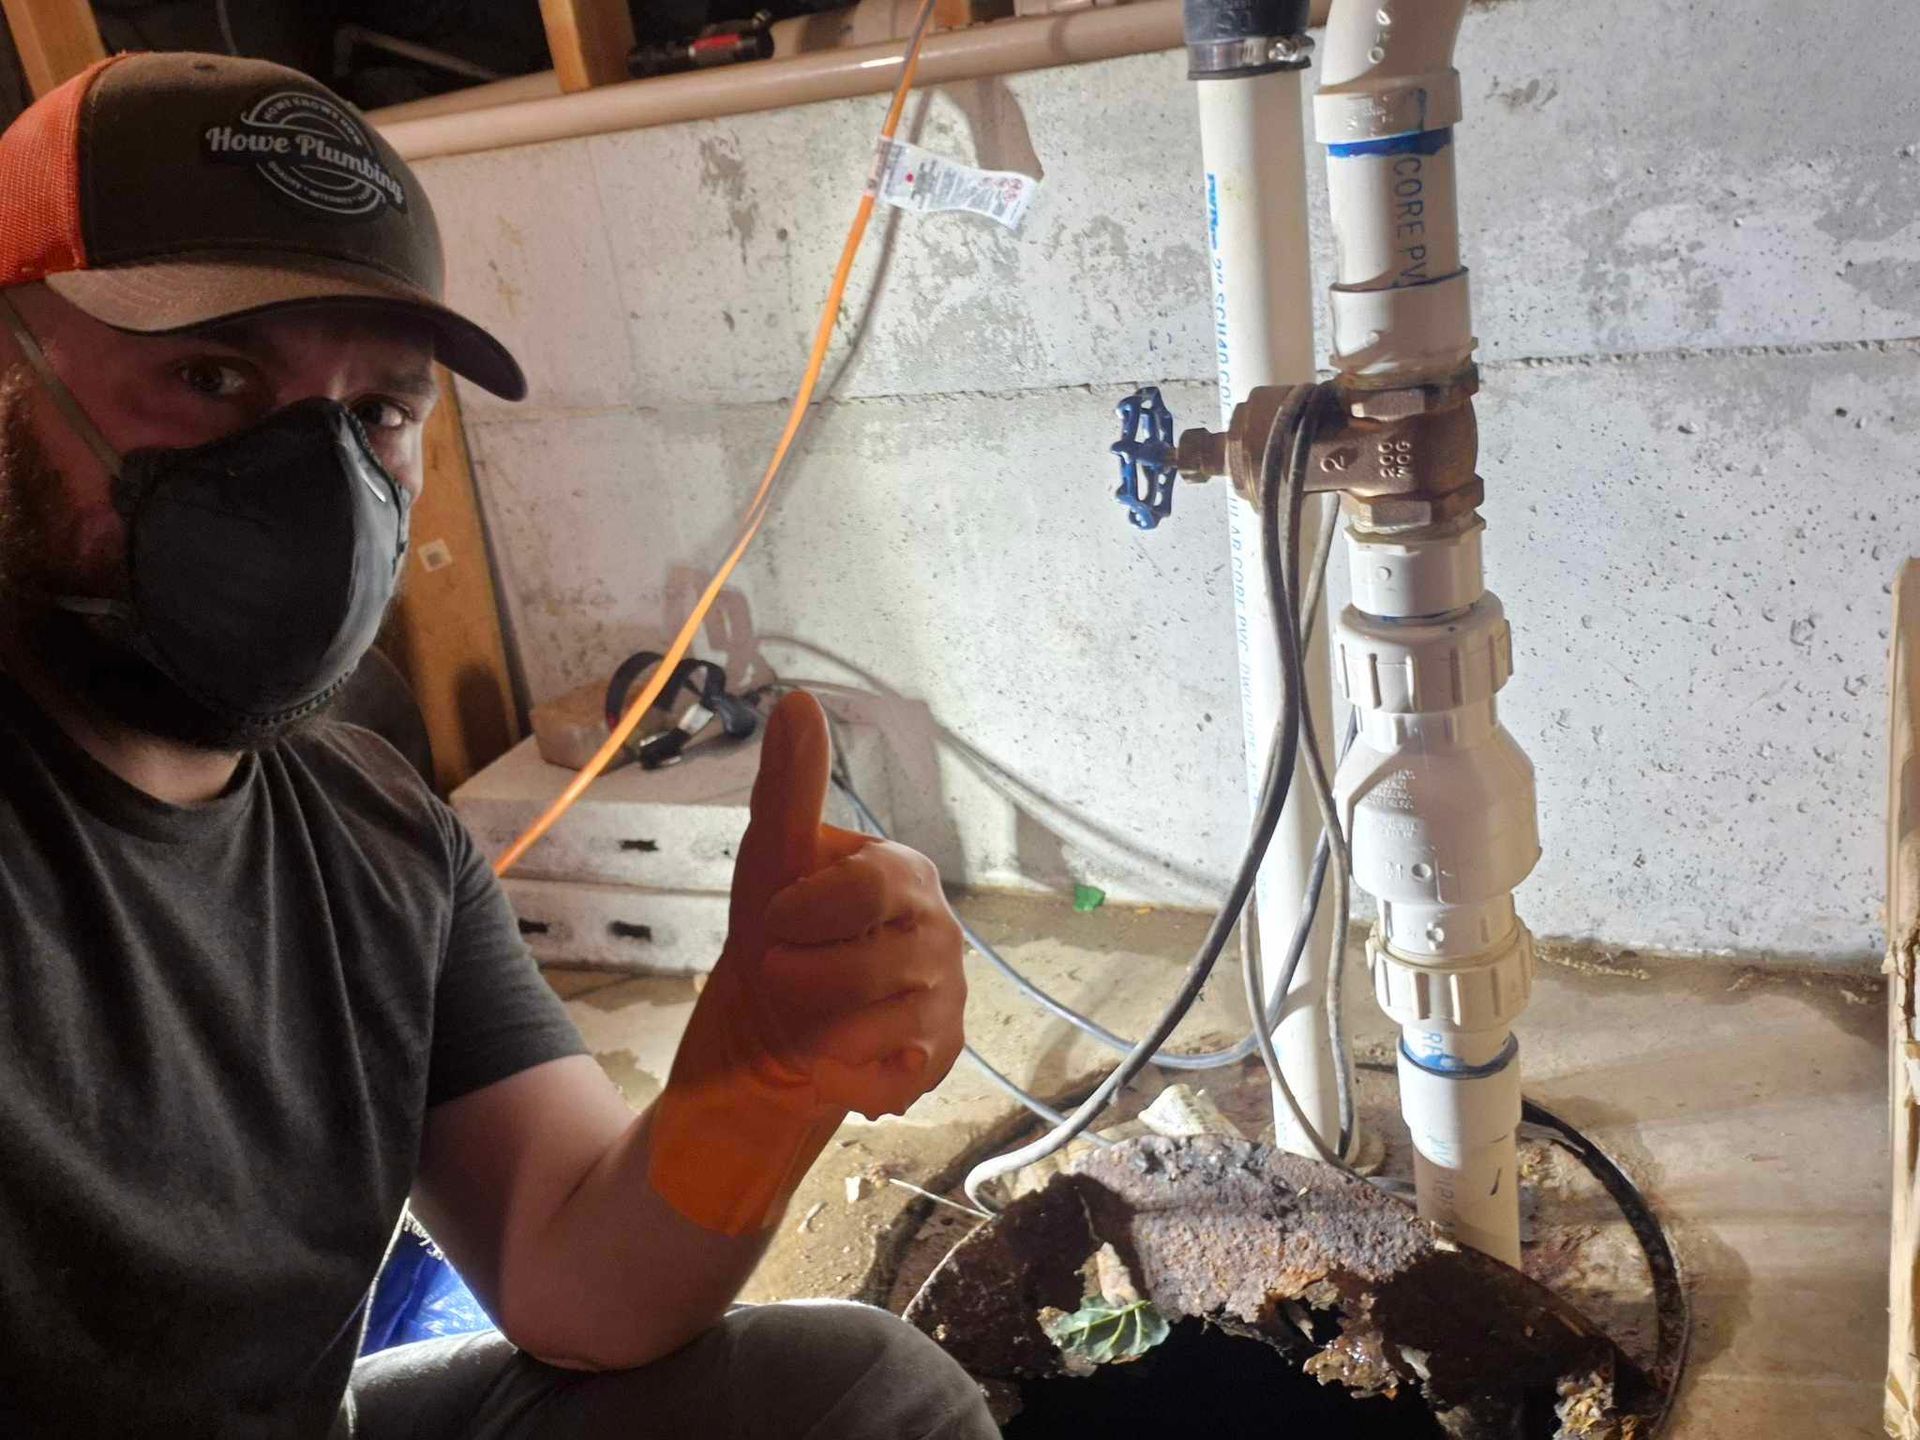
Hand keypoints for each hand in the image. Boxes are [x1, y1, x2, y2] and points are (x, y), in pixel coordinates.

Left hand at [648, 691, 965, 1233]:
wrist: (774, 1030)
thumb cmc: (778, 935)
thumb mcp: (770, 859)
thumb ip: (789, 785)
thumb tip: (796, 699)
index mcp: (905, 873)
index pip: (867, 888)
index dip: (804, 915)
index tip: (771, 924)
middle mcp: (941, 931)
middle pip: (873, 967)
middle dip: (806, 979)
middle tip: (781, 976)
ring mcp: (947, 996)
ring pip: (881, 1026)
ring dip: (820, 1030)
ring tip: (806, 1018)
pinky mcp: (941, 1056)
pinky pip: (894, 1076)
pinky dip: (847, 1077)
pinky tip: (832, 1060)